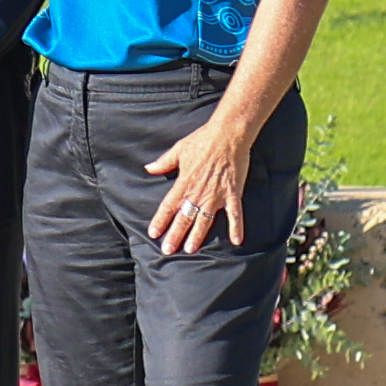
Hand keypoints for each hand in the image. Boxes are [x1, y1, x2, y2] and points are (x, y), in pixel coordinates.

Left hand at [145, 112, 260, 253]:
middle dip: (175, 235)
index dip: (160, 221)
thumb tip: (149, 168)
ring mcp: (216, 195)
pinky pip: (235, 214)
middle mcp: (198, 193)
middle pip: (184, 218)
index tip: (154, 234)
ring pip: (204, 221)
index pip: (168, 206)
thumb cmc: (202, 140)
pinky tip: (236, 241)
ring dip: (197, 236)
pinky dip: (236, 228)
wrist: (228, 135)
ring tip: (190, 249)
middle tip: (168, 250)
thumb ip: (164, 162)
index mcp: (184, 183)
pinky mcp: (233, 194)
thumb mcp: (179, 150)